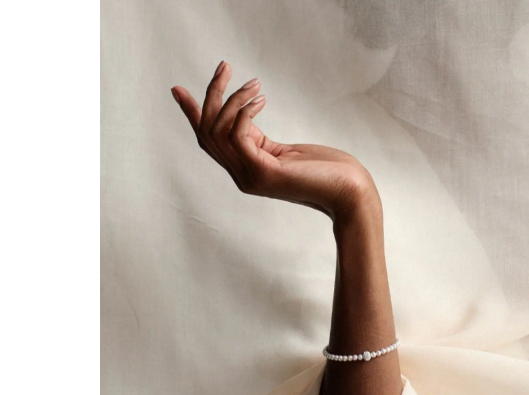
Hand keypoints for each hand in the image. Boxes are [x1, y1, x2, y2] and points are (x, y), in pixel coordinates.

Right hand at [172, 61, 378, 218]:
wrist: (350, 193)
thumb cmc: (327, 171)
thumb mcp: (287, 152)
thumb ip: (261, 140)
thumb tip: (247, 113)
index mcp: (246, 170)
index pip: (209, 141)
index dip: (193, 114)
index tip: (179, 90)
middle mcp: (242, 176)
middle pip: (207, 133)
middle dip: (212, 96)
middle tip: (225, 68)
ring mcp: (251, 177)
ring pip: (220, 131)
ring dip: (233, 99)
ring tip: (255, 83)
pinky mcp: (264, 173)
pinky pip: (238, 135)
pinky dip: (244, 111)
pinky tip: (261, 98)